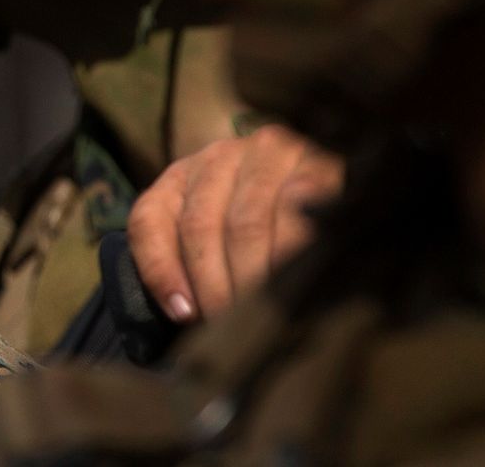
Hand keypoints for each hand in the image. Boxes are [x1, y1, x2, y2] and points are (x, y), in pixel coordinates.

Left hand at [127, 123, 342, 322]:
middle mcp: (217, 160)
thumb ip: (192, 264)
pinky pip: (295, 213)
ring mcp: (265, 157)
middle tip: (228, 328)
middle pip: (199, 227)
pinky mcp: (313, 164)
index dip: (160, 270)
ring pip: (245, 224)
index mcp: (180, 179)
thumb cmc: (263, 224)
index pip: (150, 220)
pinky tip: (296, 279)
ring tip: (259, 317)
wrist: (334, 184)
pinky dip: (291, 253)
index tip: (182, 313)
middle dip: (212, 286)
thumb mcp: (216, 237)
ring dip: (249, 277)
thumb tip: (185, 316)